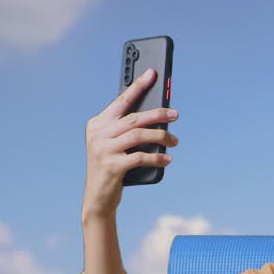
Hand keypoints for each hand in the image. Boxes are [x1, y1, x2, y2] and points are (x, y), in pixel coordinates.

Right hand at [82, 67, 180, 221]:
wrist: (98, 199)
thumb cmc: (112, 168)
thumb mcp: (115, 145)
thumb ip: (127, 130)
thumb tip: (157, 115)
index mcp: (97, 124)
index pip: (121, 100)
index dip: (138, 86)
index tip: (153, 74)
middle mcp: (98, 134)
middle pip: (134, 117)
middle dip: (158, 114)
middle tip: (176, 114)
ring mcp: (103, 150)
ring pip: (139, 135)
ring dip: (161, 137)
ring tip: (175, 141)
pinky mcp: (112, 166)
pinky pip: (141, 157)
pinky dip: (157, 157)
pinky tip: (167, 159)